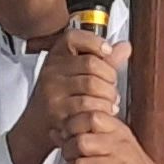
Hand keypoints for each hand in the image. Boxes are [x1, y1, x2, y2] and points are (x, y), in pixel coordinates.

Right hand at [7, 29, 125, 163]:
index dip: (95, 42)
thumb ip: (103, 61)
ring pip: (92, 85)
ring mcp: (52, 91)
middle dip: (110, 76)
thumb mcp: (77, 73)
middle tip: (112, 85)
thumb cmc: (61, 97)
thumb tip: (124, 47)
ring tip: (111, 101)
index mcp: (56, 56)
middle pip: (91, 63)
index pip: (73, 38)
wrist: (39, 125)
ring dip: (109, 95)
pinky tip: (105, 111)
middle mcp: (51, 71)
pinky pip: (87, 106)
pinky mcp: (57, 111)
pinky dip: (102, 109)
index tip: (107, 51)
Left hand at [51, 112, 163, 163]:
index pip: (91, 117)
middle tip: (68, 155)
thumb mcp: (112, 143)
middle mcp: (119, 147)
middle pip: (82, 142)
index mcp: (118, 131)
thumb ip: (84, 134)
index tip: (67, 132)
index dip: (73, 124)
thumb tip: (56, 130)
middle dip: (67, 150)